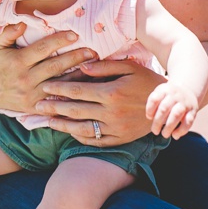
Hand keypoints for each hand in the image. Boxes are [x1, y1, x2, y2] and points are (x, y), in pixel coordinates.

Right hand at [0, 24, 98, 116]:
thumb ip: (8, 32)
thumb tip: (22, 23)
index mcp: (18, 61)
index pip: (42, 49)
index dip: (59, 41)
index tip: (75, 34)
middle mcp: (26, 78)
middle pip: (55, 66)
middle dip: (75, 58)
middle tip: (93, 50)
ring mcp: (32, 94)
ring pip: (61, 84)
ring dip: (79, 75)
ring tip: (96, 67)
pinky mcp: (36, 107)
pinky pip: (58, 100)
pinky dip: (73, 95)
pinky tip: (87, 88)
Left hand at [34, 57, 161, 144]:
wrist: (171, 104)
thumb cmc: (147, 80)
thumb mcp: (129, 67)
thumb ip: (104, 66)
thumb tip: (82, 66)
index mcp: (112, 93)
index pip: (78, 91)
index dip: (59, 89)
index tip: (44, 87)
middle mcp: (112, 112)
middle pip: (75, 110)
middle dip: (53, 107)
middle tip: (36, 105)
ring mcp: (117, 128)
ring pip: (83, 129)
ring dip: (62, 126)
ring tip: (47, 121)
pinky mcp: (121, 139)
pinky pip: (97, 141)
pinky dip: (81, 137)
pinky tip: (70, 132)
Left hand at [145, 80, 198, 138]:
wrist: (187, 90)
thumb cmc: (168, 97)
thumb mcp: (160, 93)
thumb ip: (153, 104)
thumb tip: (151, 117)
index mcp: (164, 90)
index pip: (154, 99)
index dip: (150, 109)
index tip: (149, 117)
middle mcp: (175, 95)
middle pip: (164, 108)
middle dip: (157, 122)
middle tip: (154, 131)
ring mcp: (185, 103)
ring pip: (176, 115)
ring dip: (169, 127)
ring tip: (164, 134)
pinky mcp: (193, 111)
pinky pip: (188, 121)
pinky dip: (181, 130)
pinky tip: (175, 136)